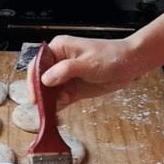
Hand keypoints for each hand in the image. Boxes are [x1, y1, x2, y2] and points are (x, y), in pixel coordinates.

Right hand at [27, 36, 143, 106]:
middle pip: (41, 80)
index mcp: (59, 49)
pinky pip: (60, 99)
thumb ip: (66, 70)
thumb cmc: (111, 57)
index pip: (38, 64)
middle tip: (42, 108)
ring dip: (48, 103)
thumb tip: (46, 79)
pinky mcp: (72, 89)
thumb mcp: (88, 63)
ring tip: (50, 113)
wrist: (130, 65)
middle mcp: (58, 63)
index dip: (33, 81)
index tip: (34, 97)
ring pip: (49, 92)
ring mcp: (65, 77)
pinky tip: (56, 114)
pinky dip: (57, 107)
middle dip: (41, 95)